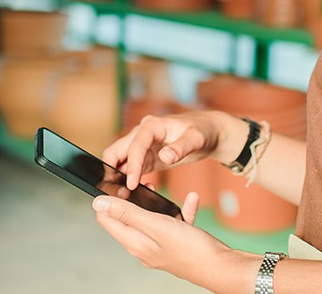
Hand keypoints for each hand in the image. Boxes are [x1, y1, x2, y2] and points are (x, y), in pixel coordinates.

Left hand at [93, 192, 256, 291]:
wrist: (221, 267)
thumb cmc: (190, 249)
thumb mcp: (156, 225)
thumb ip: (127, 213)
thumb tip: (98, 203)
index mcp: (135, 242)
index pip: (107, 219)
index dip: (108, 200)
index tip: (118, 184)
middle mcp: (144, 246)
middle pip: (128, 217)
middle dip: (132, 198)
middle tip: (142, 183)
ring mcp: (161, 245)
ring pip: (151, 218)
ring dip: (155, 202)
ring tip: (159, 188)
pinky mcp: (177, 243)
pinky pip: (174, 221)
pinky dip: (180, 209)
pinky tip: (190, 199)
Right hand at [103, 110, 241, 190]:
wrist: (208, 132)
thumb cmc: (202, 131)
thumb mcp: (196, 139)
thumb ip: (181, 147)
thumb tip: (165, 155)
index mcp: (152, 125)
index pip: (136, 145)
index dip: (132, 165)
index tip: (131, 184)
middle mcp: (142, 133)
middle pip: (116, 150)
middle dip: (112, 170)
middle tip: (117, 193)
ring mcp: (142, 145)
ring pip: (120, 160)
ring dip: (118, 177)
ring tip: (123, 196)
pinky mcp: (146, 157)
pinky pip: (130, 168)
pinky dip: (128, 179)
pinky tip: (135, 193)